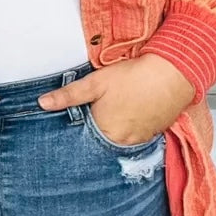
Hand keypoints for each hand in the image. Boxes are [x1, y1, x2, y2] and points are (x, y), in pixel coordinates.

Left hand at [37, 54, 194, 144]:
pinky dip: (130, 129)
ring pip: (119, 140)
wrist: (173, 73)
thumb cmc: (134, 76)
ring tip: (114, 112)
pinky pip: (136, 137)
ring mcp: (140, 140)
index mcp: (105, 133)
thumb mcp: (96, 82)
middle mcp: (122, 142)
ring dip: (114, 131)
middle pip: (102, 142)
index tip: (79, 120)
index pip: (84, 141)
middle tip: (98, 113)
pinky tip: (130, 114)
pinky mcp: (154, 134)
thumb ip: (68, 95)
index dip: (80, 130)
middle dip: (96, 132)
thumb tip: (42, 103)